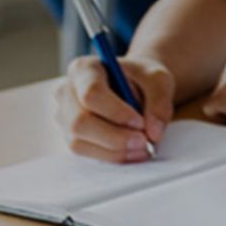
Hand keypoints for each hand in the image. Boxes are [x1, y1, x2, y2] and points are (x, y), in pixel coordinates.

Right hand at [55, 55, 174, 162]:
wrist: (134, 87)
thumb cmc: (141, 79)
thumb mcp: (158, 79)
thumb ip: (159, 102)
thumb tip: (153, 132)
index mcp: (84, 69)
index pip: (91, 93)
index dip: (115, 112)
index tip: (139, 122)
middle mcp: (66, 92)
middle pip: (79, 122)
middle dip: (114, 137)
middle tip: (144, 142)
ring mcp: (65, 117)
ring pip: (79, 142)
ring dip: (114, 151)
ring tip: (143, 148)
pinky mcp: (72, 136)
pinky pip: (86, 153)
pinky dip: (112, 157)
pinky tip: (133, 152)